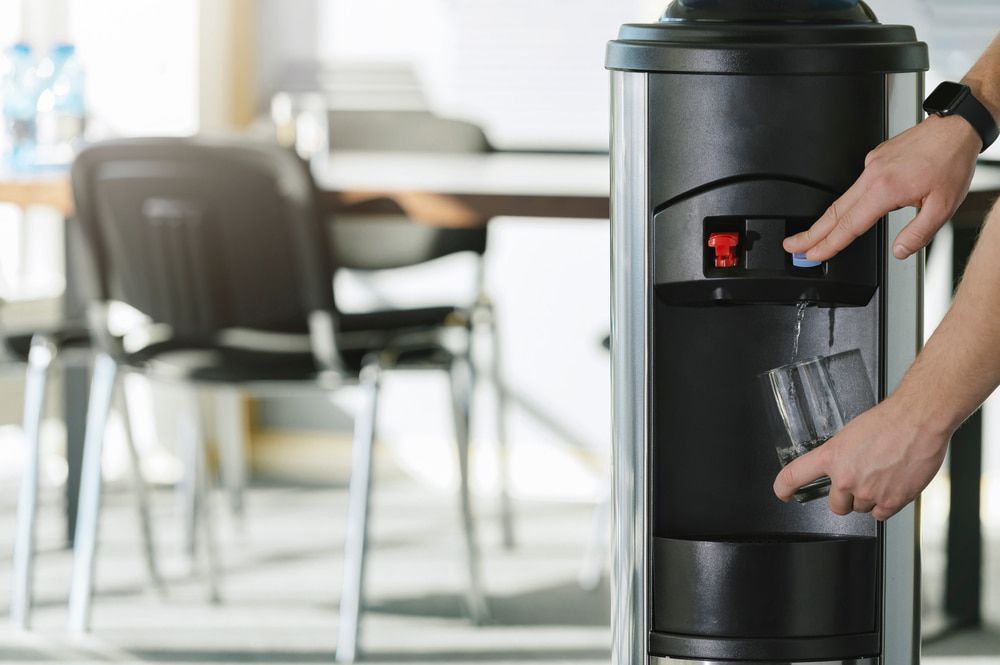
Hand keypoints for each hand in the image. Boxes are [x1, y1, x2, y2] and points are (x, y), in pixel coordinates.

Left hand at [772, 395, 951, 520]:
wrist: (918, 421)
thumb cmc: (888, 421)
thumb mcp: (850, 434)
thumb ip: (841, 455)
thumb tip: (841, 465)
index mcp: (831, 456)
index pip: (795, 475)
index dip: (784, 488)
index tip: (783, 493)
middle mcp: (846, 478)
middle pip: (835, 505)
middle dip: (844, 498)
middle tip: (859, 483)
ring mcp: (868, 492)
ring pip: (860, 509)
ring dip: (868, 499)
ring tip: (882, 476)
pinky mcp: (891, 501)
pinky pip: (881, 515)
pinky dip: (885, 505)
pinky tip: (891, 487)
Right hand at [784, 114, 980, 261]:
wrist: (957, 127)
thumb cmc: (952, 162)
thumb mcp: (945, 206)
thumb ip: (918, 234)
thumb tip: (900, 251)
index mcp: (886, 189)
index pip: (850, 224)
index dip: (829, 243)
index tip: (813, 254)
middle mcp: (873, 175)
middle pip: (834, 211)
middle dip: (810, 232)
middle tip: (791, 246)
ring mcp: (871, 164)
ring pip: (842, 198)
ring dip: (824, 220)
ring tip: (811, 235)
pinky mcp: (875, 158)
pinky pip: (857, 184)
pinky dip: (848, 201)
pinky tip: (852, 210)